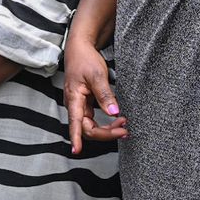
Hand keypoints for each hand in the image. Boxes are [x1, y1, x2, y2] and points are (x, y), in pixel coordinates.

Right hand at [64, 34, 127, 153]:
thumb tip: (114, 113)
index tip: (77, 151)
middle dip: (106, 133)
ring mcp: (79, 105)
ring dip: (107, 129)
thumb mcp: (97, 75)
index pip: (75, 123)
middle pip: (87, 128)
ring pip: (91, 125)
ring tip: (125, 125)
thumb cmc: (85, 59)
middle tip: (125, 130)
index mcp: (74, 98)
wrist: (80, 48)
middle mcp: (74, 105)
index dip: (76, 138)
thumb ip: (105, 95)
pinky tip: (118, 119)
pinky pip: (94, 119)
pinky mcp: (85, 103)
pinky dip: (106, 122)